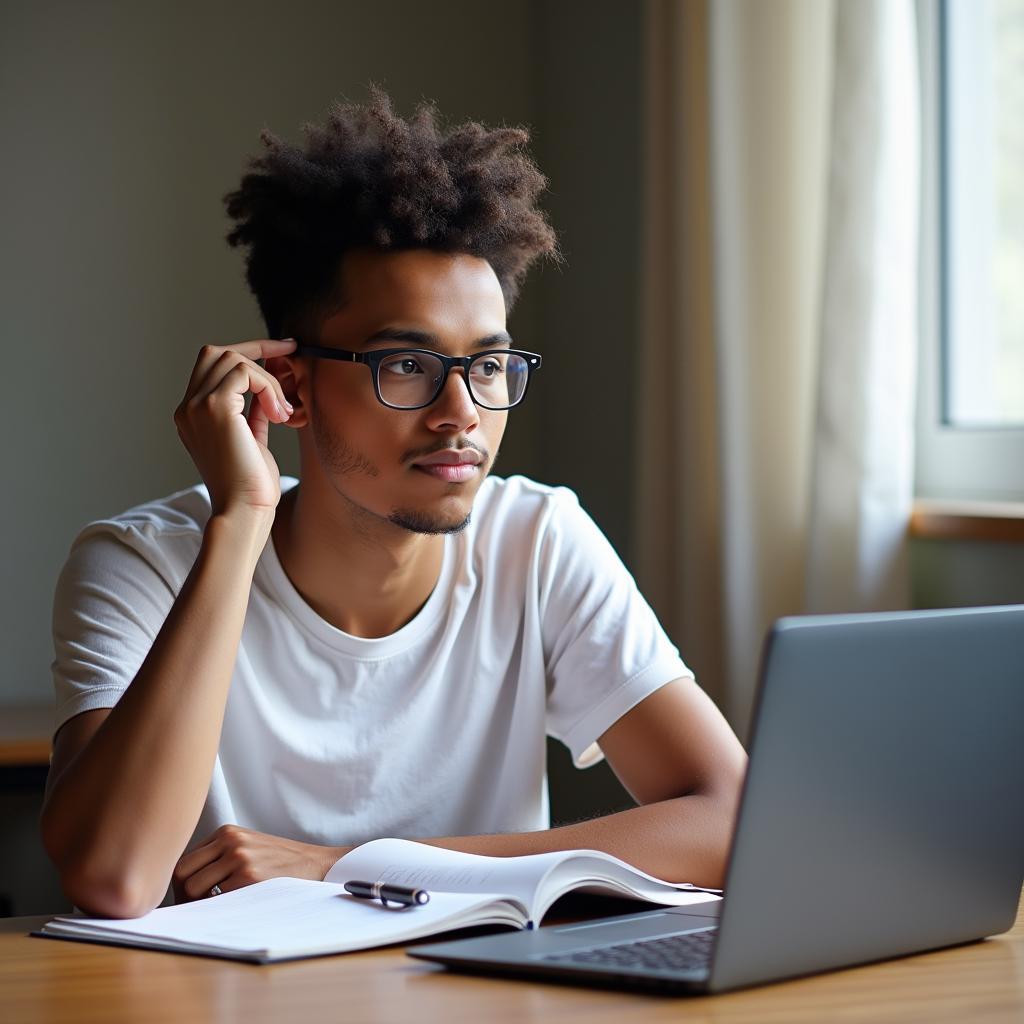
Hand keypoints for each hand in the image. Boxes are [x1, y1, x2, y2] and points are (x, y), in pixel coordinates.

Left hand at [172, 824, 351, 901]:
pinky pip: (215, 900)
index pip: (184, 861)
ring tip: (213, 913)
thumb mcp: (248, 846)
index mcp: (227, 832)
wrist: (316, 864)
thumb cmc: (279, 862)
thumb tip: (182, 887)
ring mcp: (240, 857)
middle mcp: (231, 840)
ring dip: (198, 906)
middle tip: (195, 912)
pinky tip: (232, 911)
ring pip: (193, 889)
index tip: (190, 901)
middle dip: (182, 897)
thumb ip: (219, 856)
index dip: (181, 886)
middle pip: (182, 873)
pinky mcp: (249, 877)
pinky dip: (217, 910)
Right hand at [173, 339, 296, 522]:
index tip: (281, 351)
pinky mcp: (213, 408)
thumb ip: (252, 414)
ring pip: (233, 359)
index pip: (213, 365)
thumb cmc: (252, 485)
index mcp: (192, 415)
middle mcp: (187, 407)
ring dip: (268, 379)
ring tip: (283, 411)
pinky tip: (279, 414)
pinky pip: (245, 372)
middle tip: (291, 352)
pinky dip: (268, 387)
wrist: (244, 511)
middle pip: (217, 352)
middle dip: (258, 348)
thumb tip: (266, 394)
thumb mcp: (252, 441)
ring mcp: (196, 406)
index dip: (248, 352)